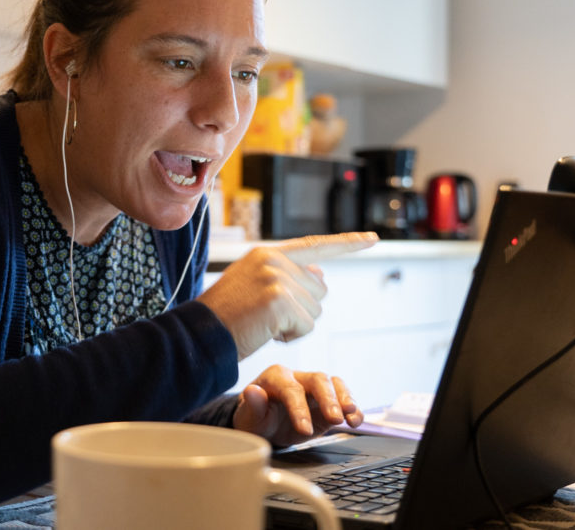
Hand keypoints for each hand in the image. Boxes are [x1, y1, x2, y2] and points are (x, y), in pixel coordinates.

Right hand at [198, 232, 377, 358]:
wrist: (202, 334)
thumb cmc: (226, 316)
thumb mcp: (256, 288)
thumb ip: (288, 278)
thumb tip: (321, 277)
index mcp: (267, 254)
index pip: (315, 245)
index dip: (348, 243)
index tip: (373, 238)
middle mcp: (273, 260)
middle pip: (320, 290)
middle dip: (301, 310)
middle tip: (267, 316)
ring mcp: (276, 278)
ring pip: (316, 311)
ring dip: (295, 325)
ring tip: (263, 323)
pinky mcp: (279, 300)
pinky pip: (306, 326)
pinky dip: (290, 336)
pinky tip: (266, 331)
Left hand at [232, 365, 363, 446]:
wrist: (264, 425)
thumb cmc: (255, 419)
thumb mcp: (248, 418)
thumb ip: (252, 406)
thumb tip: (252, 391)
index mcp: (276, 377)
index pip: (291, 390)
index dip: (299, 409)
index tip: (304, 429)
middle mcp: (298, 378)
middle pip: (318, 381)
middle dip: (328, 399)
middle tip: (334, 419)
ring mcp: (314, 388)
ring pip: (334, 384)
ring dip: (345, 399)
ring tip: (351, 418)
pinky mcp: (327, 401)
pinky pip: (343, 398)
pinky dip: (353, 409)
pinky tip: (355, 420)